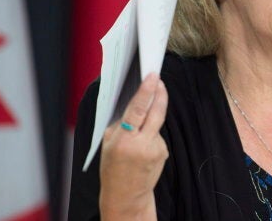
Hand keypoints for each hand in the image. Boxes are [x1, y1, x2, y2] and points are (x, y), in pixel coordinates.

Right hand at [99, 73, 168, 219]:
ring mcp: (156, 149)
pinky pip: (158, 135)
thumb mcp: (108, 143)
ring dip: (150, 120)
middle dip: (160, 93)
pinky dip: (151, 135)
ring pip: (156, 123)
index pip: (138, 110)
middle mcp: (142, 144)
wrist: (126, 195)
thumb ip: (121, 123)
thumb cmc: (113, 168)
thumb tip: (134, 100)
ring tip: (137, 136)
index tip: (153, 76)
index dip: (147, 91)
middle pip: (157, 112)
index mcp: (124, 140)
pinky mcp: (164, 152)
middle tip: (159, 80)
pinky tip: (143, 149)